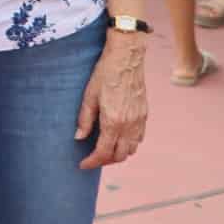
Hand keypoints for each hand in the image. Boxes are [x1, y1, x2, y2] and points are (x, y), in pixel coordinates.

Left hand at [76, 31, 147, 168]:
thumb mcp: (89, 95)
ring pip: (131, 149)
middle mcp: (129, 125)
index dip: (92, 162)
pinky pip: (139, 138)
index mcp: (113, 122)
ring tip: (104, 149)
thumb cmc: (105, 74)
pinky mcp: (144, 115)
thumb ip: (84, 119)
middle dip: (105, 161)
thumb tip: (78, 137)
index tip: (82, 164)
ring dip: (118, 154)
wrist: (127, 59)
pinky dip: (129, 144)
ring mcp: (139, 121)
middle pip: (119, 156)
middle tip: (92, 158)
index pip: (103, 152)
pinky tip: (118, 137)